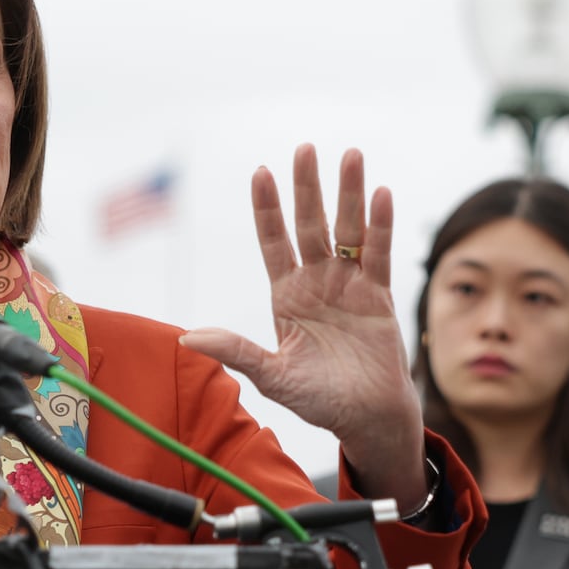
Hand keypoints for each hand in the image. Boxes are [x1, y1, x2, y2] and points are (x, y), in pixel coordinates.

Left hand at [179, 144, 427, 507]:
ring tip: (349, 154)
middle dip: (307, 188)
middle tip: (305, 149)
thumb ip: (237, 352)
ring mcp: (349, 285)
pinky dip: (381, 226)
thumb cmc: (318, 400)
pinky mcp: (379, 297)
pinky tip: (380, 194)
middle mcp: (317, 282)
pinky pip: (379, 255)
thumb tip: (187, 338)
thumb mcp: (272, 376)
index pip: (273, 242)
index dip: (267, 209)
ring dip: (348, 193)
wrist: (366, 419)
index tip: (260, 172)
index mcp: (286, 295)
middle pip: (310, 225)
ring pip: (348, 231)